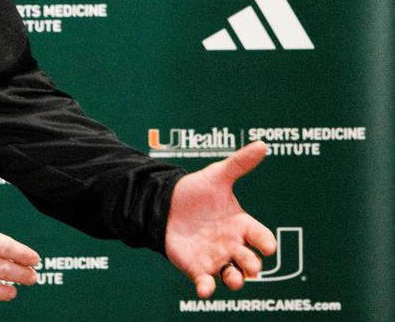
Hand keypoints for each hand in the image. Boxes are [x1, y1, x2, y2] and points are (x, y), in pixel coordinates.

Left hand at [165, 141, 276, 297]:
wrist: (165, 203)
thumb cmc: (196, 192)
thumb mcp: (217, 176)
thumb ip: (239, 163)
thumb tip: (262, 144)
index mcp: (241, 224)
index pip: (260, 236)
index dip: (266, 242)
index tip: (269, 246)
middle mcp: (232, 244)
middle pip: (249, 259)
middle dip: (252, 264)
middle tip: (251, 265)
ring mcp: (215, 257)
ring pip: (231, 275)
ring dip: (235, 280)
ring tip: (234, 279)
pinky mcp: (196, 266)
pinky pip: (205, 281)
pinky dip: (206, 287)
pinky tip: (205, 289)